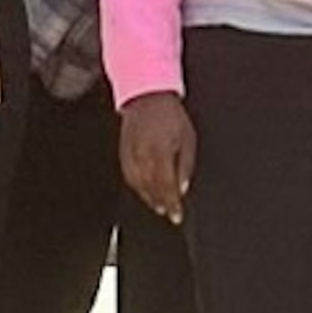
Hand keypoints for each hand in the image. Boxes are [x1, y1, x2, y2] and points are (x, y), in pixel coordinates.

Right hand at [119, 92, 195, 223]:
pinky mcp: (123, 153)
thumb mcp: (188, 138)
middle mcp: (143, 156)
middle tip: (169, 214)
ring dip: (149, 199)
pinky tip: (144, 193)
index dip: (171, 204)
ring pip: (139, 185)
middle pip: (151, 189)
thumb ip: (185, 165)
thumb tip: (183, 188)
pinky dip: (137, 188)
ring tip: (158, 207)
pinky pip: (129, 177)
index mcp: (161, 152)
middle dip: (161, 203)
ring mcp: (131, 155)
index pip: (166, 186)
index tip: (176, 216)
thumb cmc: (170, 116)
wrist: (147, 97)